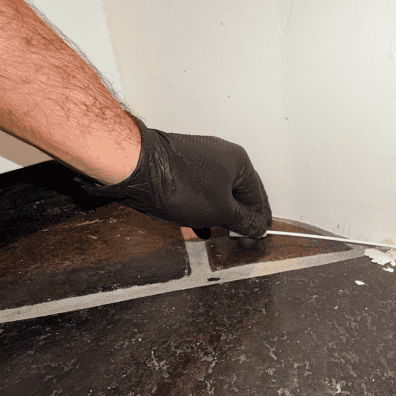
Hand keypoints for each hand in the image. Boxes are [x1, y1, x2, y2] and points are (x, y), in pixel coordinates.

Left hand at [80, 116, 271, 238]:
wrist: (136, 168)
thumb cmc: (179, 185)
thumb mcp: (221, 211)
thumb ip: (244, 221)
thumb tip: (259, 227)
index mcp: (238, 162)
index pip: (258, 197)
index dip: (259, 222)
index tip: (255, 240)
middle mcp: (221, 156)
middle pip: (239, 193)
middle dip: (240, 218)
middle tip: (240, 239)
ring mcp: (198, 159)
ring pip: (217, 193)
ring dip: (221, 215)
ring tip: (220, 234)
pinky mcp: (179, 166)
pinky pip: (199, 190)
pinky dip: (203, 208)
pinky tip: (198, 225)